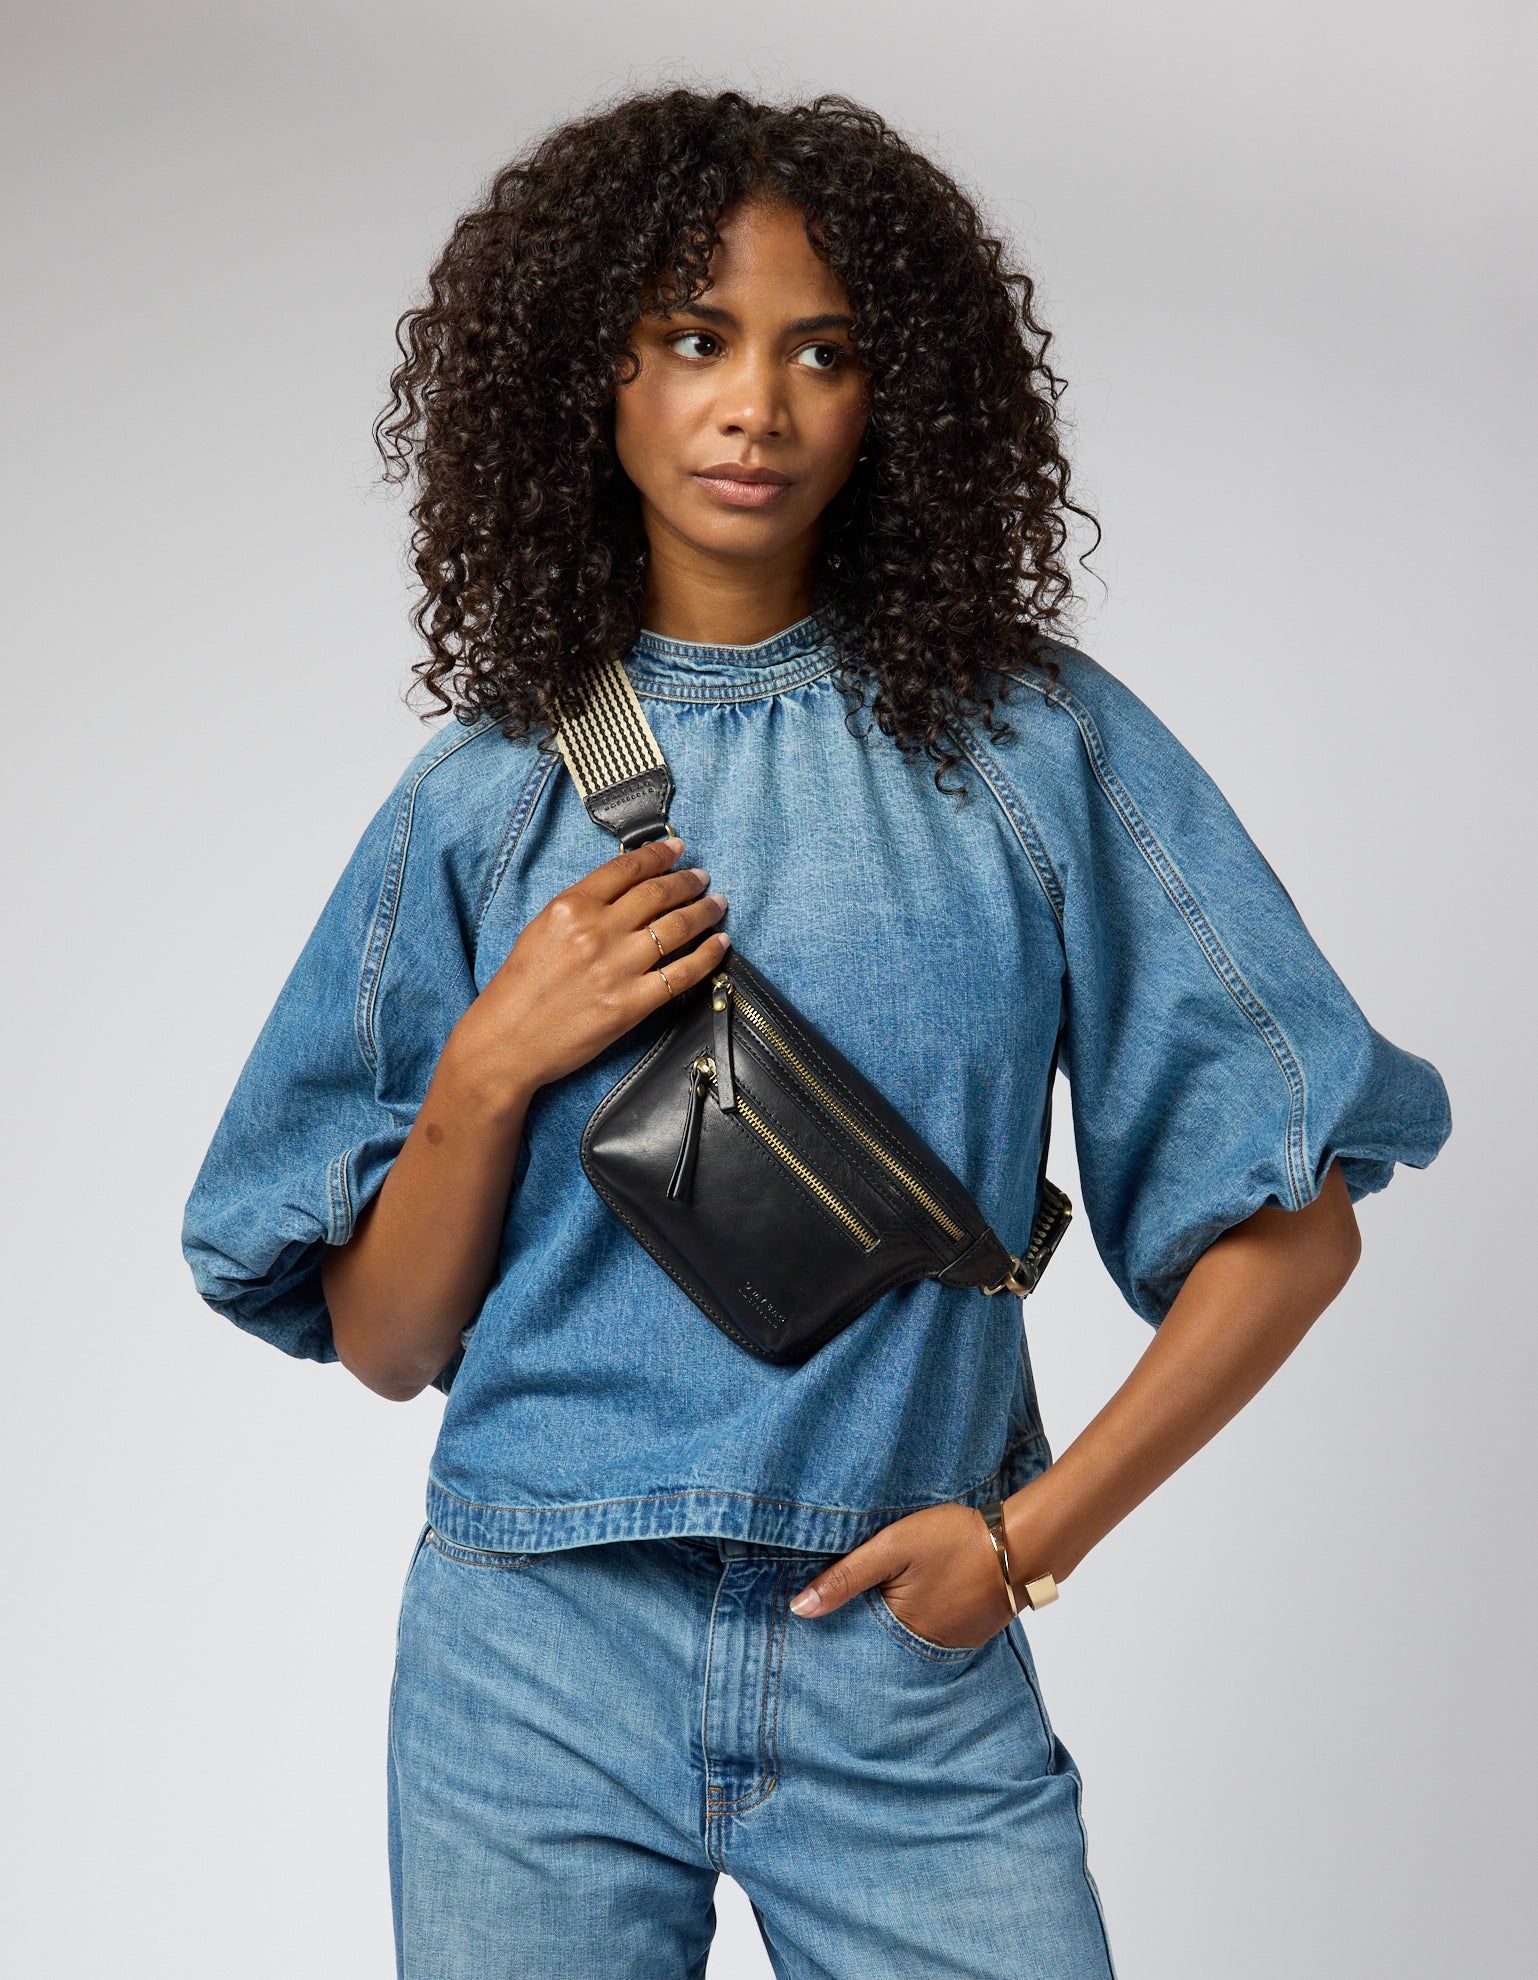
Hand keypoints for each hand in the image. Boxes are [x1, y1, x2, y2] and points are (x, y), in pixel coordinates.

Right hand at [448, 836, 728, 1108]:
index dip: (659, 855)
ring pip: (677, 927)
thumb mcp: (541, 929)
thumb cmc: (519, 988)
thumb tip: (625, 888)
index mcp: (570, 907)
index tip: (677, 849)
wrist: (506, 1042)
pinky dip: (708, 955)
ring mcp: (617, 968)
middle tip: (702, 877)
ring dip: (705, 911)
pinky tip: (720, 944)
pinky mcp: (631, 1004)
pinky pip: (682, 973)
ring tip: (717, 904)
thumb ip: (582, 907)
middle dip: (688, 881)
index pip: (627, 869)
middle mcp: (597, 931)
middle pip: (658, 894)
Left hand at [788, 1500, 1017, 1648]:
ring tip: (892, 1593)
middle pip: (886, 1638)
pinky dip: (929, 1614)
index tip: (822, 1614)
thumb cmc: (954, 1539)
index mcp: (902, 1631)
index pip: (858, 1636)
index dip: (841, 1620)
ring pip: (913, 1633)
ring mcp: (955, 1642)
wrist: (1022, 1541)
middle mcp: (928, 1648)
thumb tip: (799, 1609)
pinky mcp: (975, 1630)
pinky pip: (940, 1627)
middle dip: (870, 1623)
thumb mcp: (892, 1547)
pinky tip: (926, 1592)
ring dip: (902, 1618)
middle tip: (858, 1599)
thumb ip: (845, 1577)